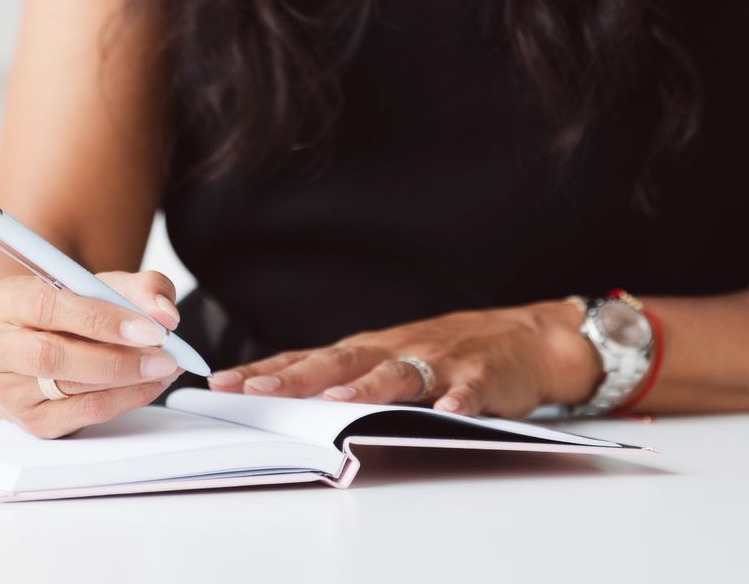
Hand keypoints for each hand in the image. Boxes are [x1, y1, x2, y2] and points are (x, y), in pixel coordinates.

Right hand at [0, 269, 186, 438]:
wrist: (44, 340)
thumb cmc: (71, 310)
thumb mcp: (103, 285)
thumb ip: (141, 288)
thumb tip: (164, 313)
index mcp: (6, 300)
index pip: (46, 307)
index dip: (100, 319)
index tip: (149, 328)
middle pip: (51, 357)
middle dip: (116, 358)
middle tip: (163, 355)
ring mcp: (7, 390)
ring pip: (69, 390)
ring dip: (128, 381)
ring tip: (164, 366)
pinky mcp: (30, 421)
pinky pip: (82, 415)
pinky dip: (124, 400)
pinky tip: (148, 385)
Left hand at [204, 299, 594, 418]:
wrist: (524, 338)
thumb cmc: (446, 352)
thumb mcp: (389, 358)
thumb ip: (346, 377)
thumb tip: (282, 399)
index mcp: (369, 351)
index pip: (308, 358)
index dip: (266, 371)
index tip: (223, 383)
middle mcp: (396, 351)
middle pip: (341, 363)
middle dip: (297, 377)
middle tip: (259, 390)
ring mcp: (439, 361)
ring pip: (399, 375)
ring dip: (368, 388)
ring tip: (339, 401)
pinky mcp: (481, 376)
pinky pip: (469, 390)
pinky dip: (460, 400)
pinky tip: (451, 411)